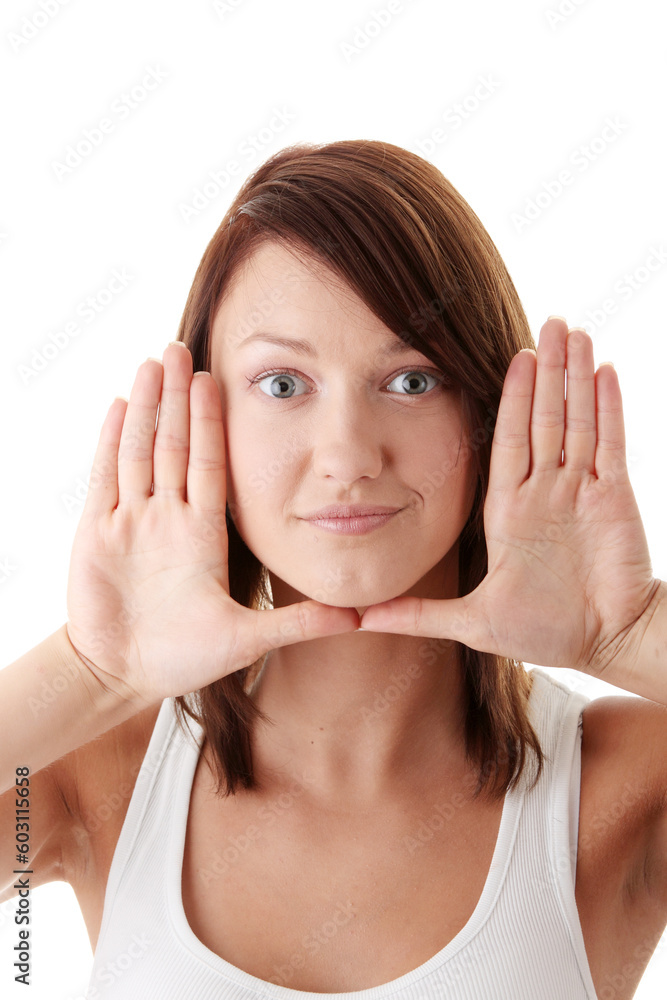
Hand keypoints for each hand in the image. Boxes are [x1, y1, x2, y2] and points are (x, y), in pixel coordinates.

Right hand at [66, 342, 358, 707]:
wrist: (124, 676)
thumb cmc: (182, 659)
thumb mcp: (246, 641)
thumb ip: (300, 625)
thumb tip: (359, 619)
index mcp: (204, 534)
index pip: (211, 464)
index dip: (213, 423)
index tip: (218, 379)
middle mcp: (169, 518)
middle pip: (175, 444)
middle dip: (179, 397)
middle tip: (180, 346)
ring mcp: (133, 522)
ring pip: (140, 451)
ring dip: (147, 408)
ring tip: (152, 362)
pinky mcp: (98, 534)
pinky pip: (106, 479)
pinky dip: (110, 442)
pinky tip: (119, 405)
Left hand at [360, 317, 660, 675]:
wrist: (604, 644)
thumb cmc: (544, 630)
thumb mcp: (472, 621)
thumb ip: (418, 615)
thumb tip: (359, 619)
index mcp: (509, 508)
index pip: (505, 439)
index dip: (509, 397)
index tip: (510, 356)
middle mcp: (545, 489)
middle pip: (543, 417)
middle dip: (546, 371)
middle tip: (549, 323)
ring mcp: (581, 490)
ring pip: (577, 420)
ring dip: (576, 376)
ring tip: (576, 332)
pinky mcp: (614, 498)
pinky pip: (611, 444)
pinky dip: (610, 408)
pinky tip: (607, 371)